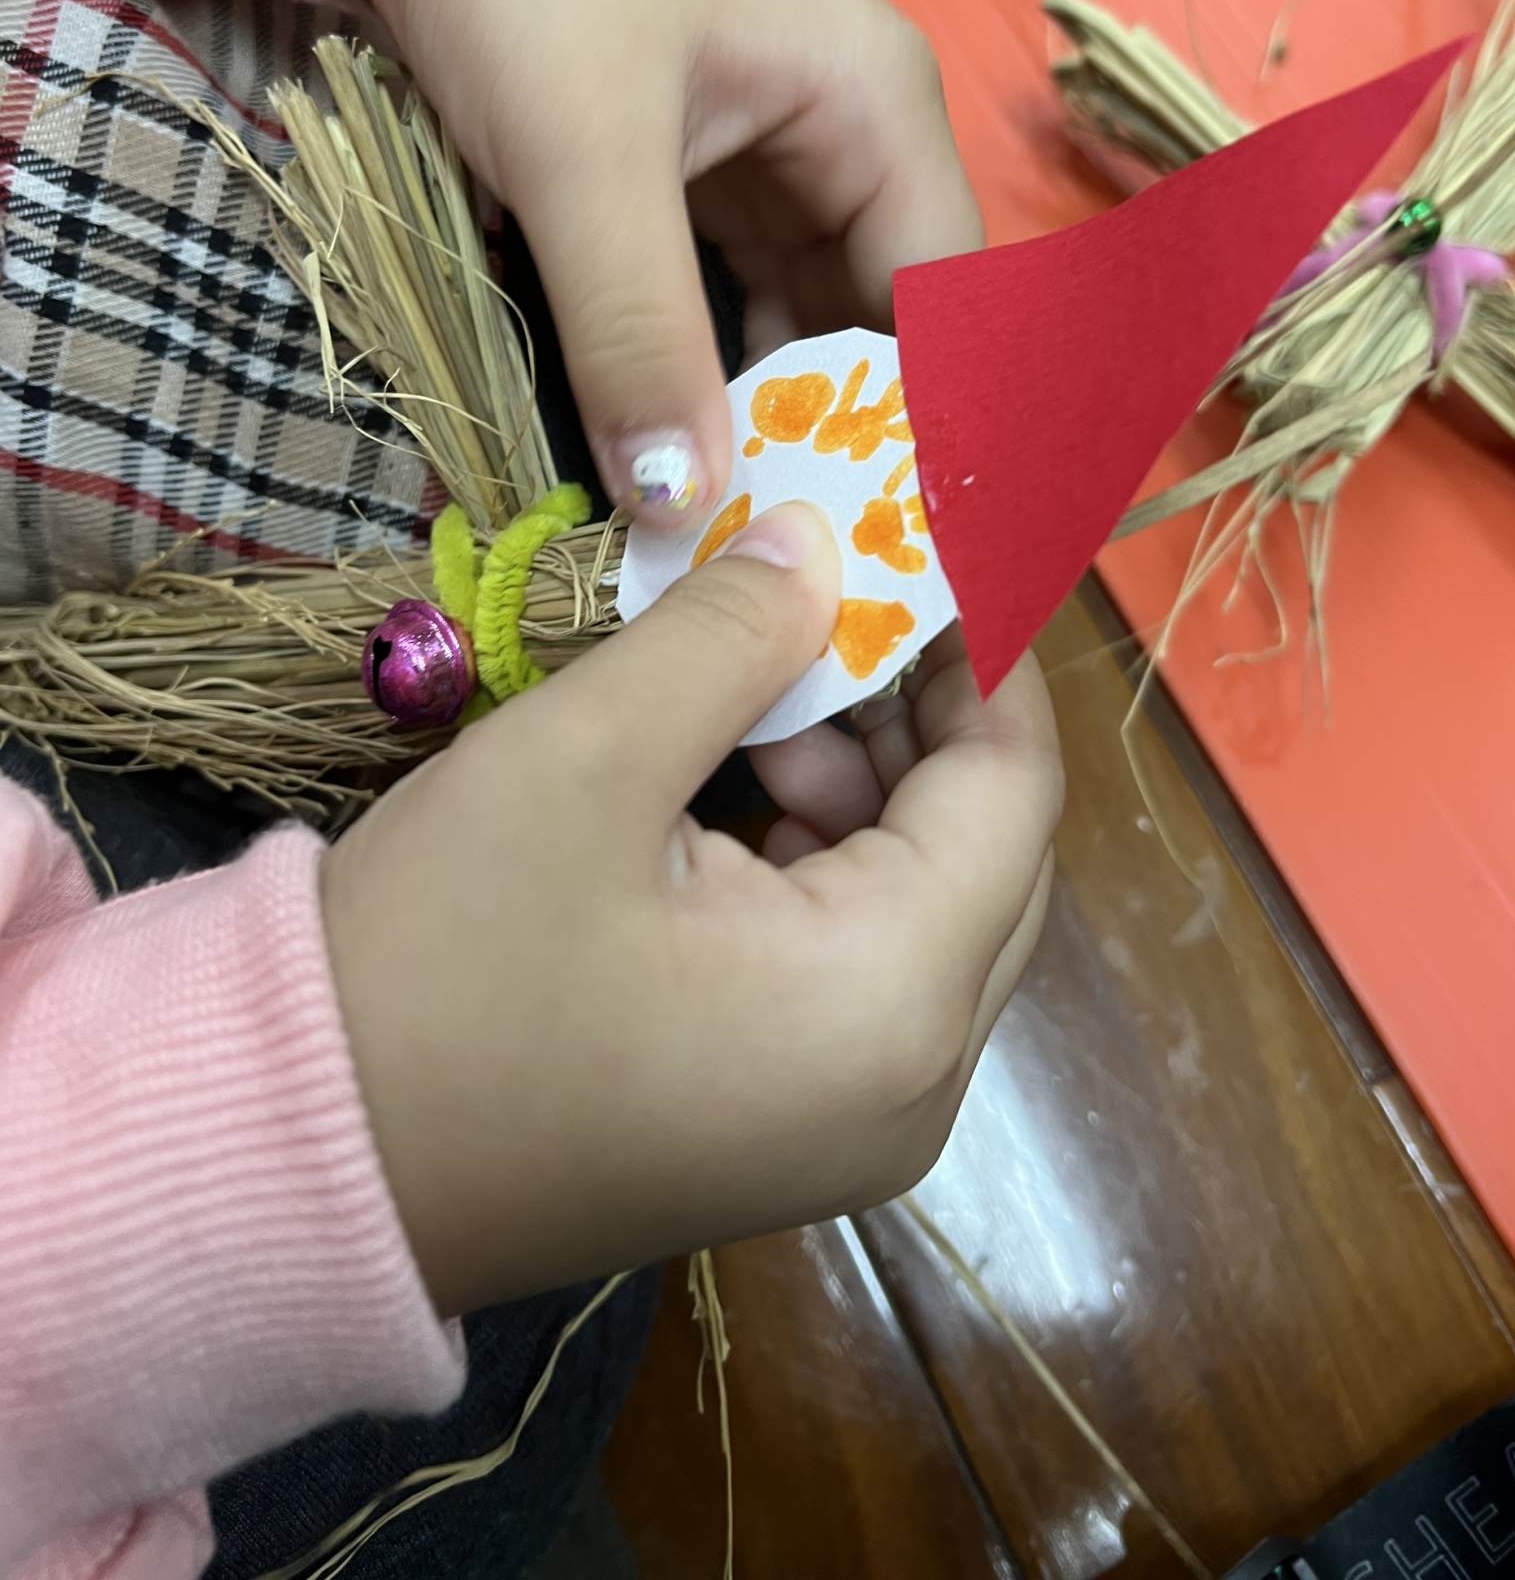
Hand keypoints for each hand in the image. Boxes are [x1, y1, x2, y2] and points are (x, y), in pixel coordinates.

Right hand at [320, 505, 1060, 1314]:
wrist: (301, 1165)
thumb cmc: (440, 962)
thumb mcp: (586, 759)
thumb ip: (730, 634)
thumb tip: (823, 545)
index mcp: (892, 1004)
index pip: (1018, 792)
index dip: (983, 654)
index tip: (920, 549)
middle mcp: (911, 1090)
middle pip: (990, 857)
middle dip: (917, 719)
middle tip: (815, 616)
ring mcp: (853, 1129)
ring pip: (925, 910)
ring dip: (859, 787)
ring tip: (743, 710)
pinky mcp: (787, 1133)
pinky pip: (859, 971)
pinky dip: (818, 865)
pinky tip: (720, 804)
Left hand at [337, 0, 982, 532]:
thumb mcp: (581, 155)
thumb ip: (638, 334)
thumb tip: (682, 507)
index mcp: (876, 106)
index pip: (944, 302)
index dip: (929, 429)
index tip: (892, 551)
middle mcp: (850, 137)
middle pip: (879, 324)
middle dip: (839, 441)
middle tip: (795, 573)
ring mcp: (772, 160)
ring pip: (800, 324)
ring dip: (766, 421)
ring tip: (737, 544)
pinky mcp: (694, 180)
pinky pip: (727, 303)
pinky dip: (707, 376)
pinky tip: (679, 462)